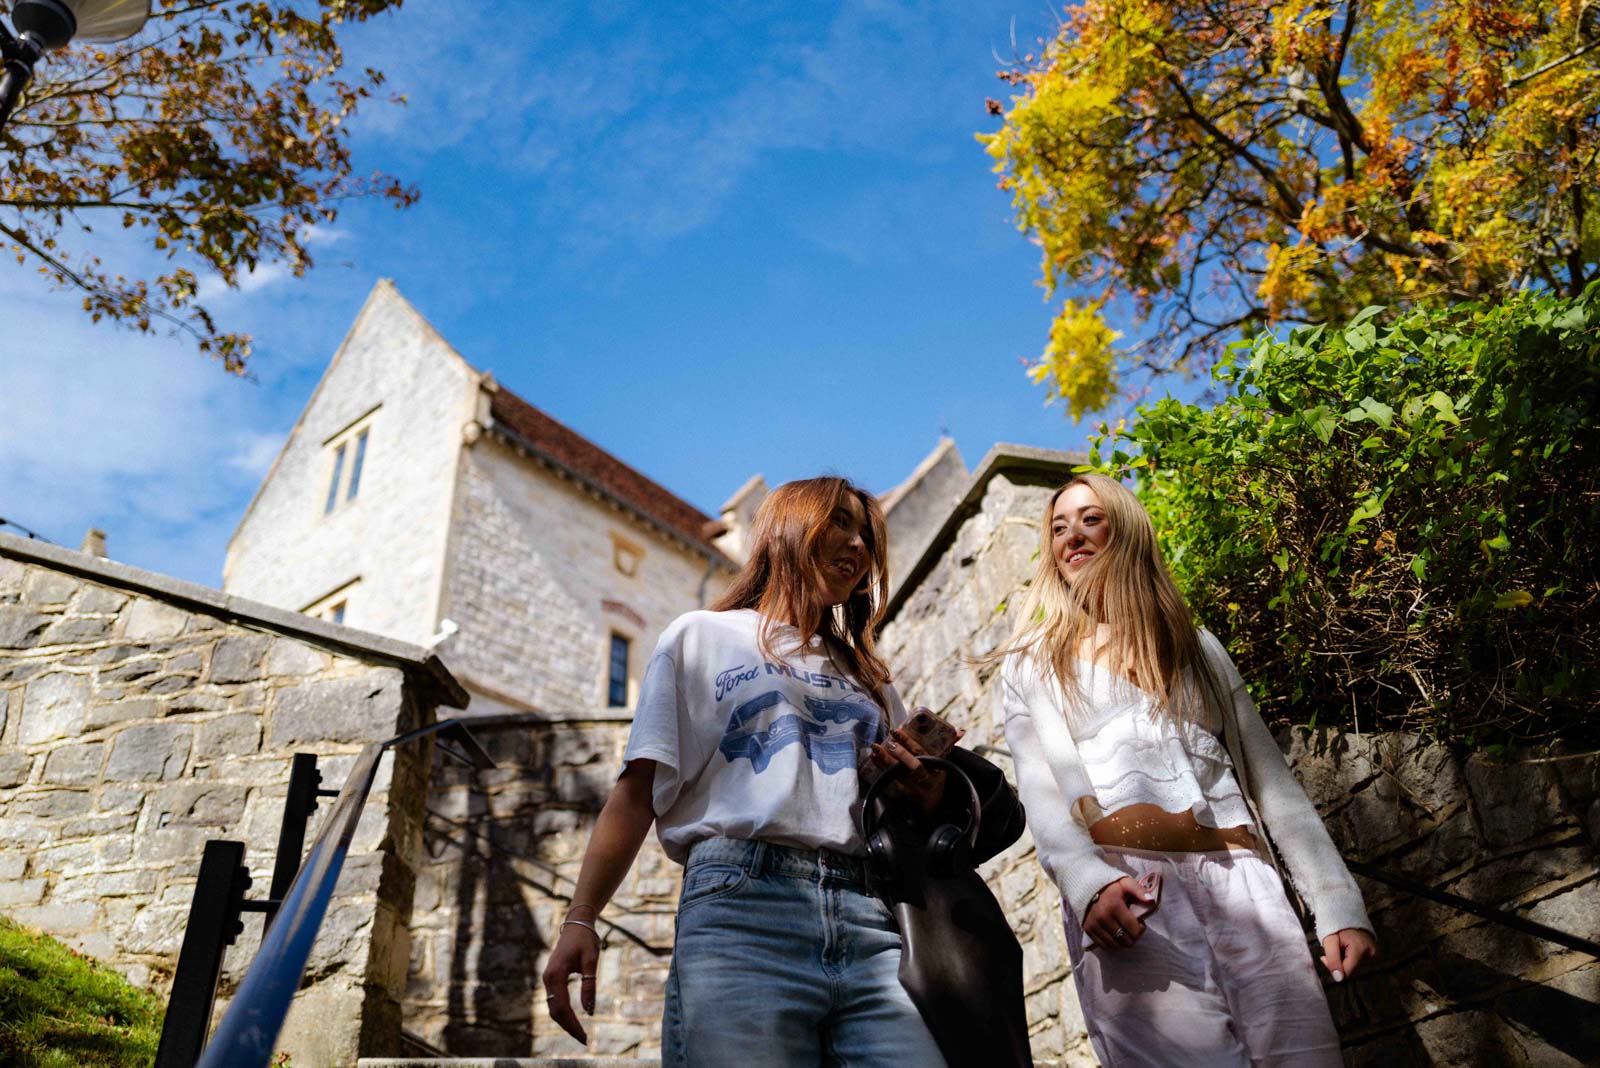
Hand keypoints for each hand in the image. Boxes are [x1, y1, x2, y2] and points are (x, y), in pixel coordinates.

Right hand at [541, 917, 600, 1043]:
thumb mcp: (591, 961)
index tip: (584, 1035)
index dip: (572, 1024)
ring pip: (553, 1007)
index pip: (562, 1007)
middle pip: (555, 1011)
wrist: (576, 924)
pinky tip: (573, 1020)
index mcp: (556, 974)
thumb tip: (590, 1011)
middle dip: (568, 1027)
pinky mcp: (552, 978)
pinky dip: (563, 1013)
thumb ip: (589, 985)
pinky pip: (555, 1000)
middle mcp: (548, 978)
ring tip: (580, 1033)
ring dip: (565, 1022)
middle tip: (584, 1040)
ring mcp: (548, 979)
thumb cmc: (585, 939)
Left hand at [866, 727, 965, 809]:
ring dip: (884, 760)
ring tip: (875, 747)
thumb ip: (949, 746)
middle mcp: (924, 779)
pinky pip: (889, 780)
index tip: (898, 732)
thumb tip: (960, 731)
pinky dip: (880, 768)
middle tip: (889, 743)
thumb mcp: (944, 763)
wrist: (933, 802)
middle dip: (900, 754)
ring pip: (898, 774)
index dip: (909, 743)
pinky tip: (873, 757)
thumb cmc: (937, 775)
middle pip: (913, 767)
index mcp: (936, 769)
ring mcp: (912, 787)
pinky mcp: (902, 792)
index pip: (923, 755)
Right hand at [1082, 876, 1153, 951]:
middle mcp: (1103, 917)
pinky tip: (1114, 934)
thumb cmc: (1110, 885)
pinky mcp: (1087, 928)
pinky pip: (1103, 945)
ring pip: (1115, 945)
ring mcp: (1094, 924)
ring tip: (1123, 930)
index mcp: (1115, 906)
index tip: (1140, 922)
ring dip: (1122, 941)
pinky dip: (1111, 943)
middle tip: (1132, 927)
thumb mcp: (1126, 883)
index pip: (1134, 930)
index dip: (1141, 929)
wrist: (1086, 884)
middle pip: (1125, 941)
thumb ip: (1140, 891)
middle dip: (1133, 937)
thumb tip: (1151, 901)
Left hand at [1320, 927, 1376, 981]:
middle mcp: (1370, 953)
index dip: (1334, 968)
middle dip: (1338, 964)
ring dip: (1344, 962)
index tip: (1324, 957)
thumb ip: (1333, 959)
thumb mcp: (1329, 941)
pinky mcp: (1373, 954)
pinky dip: (1350, 959)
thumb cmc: (1336, 926)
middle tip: (1331, 950)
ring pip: (1354, 968)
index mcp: (1360, 949)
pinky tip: (1346, 950)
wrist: (1346, 914)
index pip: (1347, 972)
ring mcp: (1373, 954)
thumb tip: (1338, 979)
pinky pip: (1359, 963)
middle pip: (1351, 971)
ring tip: (1340, 948)